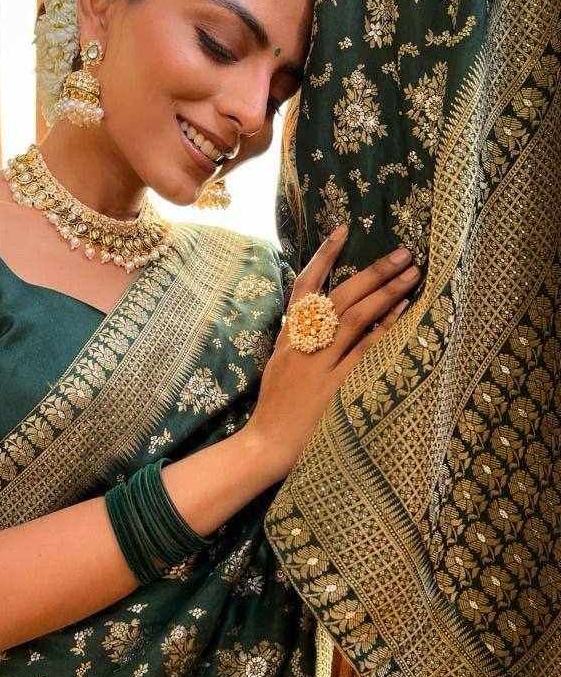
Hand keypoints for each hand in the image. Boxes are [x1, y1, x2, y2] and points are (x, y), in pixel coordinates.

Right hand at [243, 225, 420, 482]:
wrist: (265, 446)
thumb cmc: (277, 409)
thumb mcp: (282, 366)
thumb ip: (300, 340)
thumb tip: (324, 316)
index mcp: (288, 337)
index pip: (304, 286)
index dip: (324, 257)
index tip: (343, 230)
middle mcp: (301, 344)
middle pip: (338, 297)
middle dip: (372, 271)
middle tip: (403, 251)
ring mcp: (317, 365)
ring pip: (353, 318)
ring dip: (385, 292)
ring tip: (412, 273)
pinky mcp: (333, 387)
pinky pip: (362, 352)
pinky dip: (382, 329)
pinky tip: (403, 312)